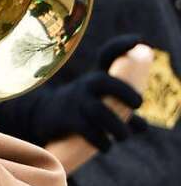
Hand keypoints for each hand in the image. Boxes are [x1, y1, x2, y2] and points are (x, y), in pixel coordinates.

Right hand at [0, 35, 148, 150]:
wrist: (43, 116)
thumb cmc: (80, 107)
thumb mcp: (99, 100)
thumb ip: (123, 111)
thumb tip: (142, 127)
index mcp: (96, 77)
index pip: (107, 55)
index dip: (122, 45)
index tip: (138, 40)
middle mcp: (85, 85)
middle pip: (103, 82)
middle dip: (124, 92)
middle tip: (137, 104)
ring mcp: (75, 102)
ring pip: (98, 111)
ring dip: (117, 127)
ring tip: (123, 137)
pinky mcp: (67, 120)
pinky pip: (86, 130)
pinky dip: (101, 140)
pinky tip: (106, 146)